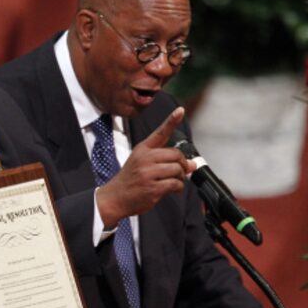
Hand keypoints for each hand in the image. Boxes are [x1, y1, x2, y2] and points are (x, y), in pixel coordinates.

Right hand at [96, 107, 194, 226]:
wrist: (115, 197)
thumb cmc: (131, 179)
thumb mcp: (141, 163)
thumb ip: (165, 161)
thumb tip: (192, 164)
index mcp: (142, 149)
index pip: (160, 133)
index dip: (172, 121)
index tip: (180, 110)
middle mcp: (145, 159)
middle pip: (175, 154)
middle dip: (182, 164)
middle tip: (181, 171)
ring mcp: (148, 173)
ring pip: (177, 169)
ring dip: (181, 177)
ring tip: (175, 181)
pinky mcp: (152, 188)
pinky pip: (175, 184)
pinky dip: (178, 187)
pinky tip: (173, 189)